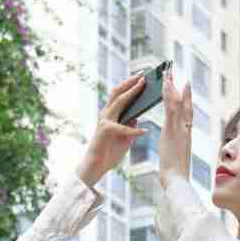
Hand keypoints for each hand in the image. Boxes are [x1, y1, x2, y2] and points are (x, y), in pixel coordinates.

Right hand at [78, 71, 145, 186]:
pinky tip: (144, 132)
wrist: (96, 166)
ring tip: (143, 85)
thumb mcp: (124, 137)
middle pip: (118, 91)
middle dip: (131, 82)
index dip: (130, 84)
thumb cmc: (109, 152)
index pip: (120, 94)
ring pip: (119, 101)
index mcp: (110, 114)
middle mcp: (106, 113)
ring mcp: (104, 120)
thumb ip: (130, 126)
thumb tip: (137, 117)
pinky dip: (134, 130)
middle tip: (143, 74)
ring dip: (132, 92)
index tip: (142, 76)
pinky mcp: (105, 130)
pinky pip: (123, 128)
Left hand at [158, 67, 191, 185]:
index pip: (187, 114)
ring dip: (172, 86)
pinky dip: (168, 94)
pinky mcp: (172, 129)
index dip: (187, 100)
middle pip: (185, 105)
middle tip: (178, 75)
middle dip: (182, 89)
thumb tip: (175, 151)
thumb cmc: (175, 176)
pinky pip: (170, 107)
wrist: (177, 182)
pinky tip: (165, 84)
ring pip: (177, 103)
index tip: (186, 88)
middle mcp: (186, 130)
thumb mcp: (176, 160)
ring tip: (167, 73)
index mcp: (186, 137)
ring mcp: (180, 128)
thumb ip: (176, 152)